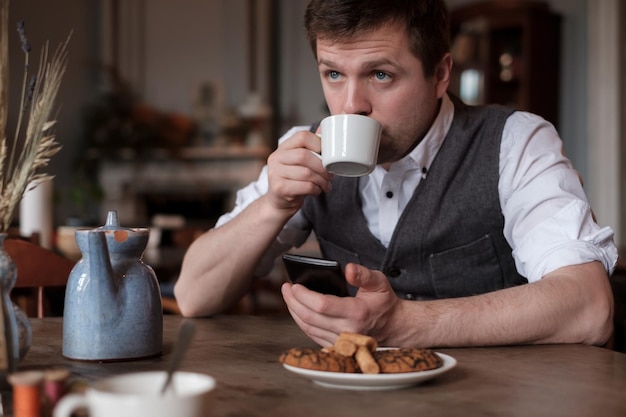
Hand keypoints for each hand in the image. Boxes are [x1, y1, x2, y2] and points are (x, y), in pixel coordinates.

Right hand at [265, 130, 332, 215]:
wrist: (279, 202)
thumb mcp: (300, 162)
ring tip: (326, 185)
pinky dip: (316, 189)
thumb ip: (311, 148)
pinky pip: (305, 186)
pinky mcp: (279, 188)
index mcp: (283, 148)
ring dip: (321, 180)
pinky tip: (317, 191)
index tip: (327, 156)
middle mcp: (276, 158)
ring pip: (306, 173)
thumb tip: (326, 130)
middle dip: (322, 166)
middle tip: (330, 175)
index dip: (319, 144)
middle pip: (304, 155)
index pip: (302, 137)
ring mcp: (275, 173)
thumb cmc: (294, 180)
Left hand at [281, 263, 401, 345]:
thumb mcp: (379, 282)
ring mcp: (341, 341)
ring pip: (308, 328)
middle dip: (293, 301)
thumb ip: (363, 274)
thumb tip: (347, 269)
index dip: (304, 295)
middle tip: (285, 288)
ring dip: (294, 312)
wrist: (393, 327)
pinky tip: (297, 310)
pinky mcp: (336, 346)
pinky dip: (301, 322)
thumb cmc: (384, 302)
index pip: (322, 305)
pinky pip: (312, 335)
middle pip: (310, 317)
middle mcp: (348, 330)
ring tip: (288, 296)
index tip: (294, 285)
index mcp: (357, 313)